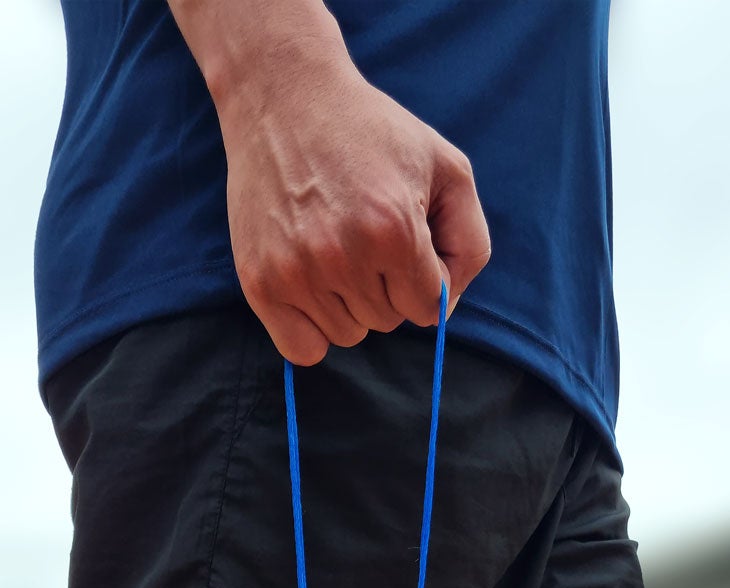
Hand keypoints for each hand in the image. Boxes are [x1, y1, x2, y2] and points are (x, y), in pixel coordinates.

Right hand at [175, 5, 490, 363]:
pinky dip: (313, 331)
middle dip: (387, 285)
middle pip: (388, 322)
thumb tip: (444, 307)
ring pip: (348, 335)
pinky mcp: (260, 283)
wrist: (284, 95)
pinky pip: (303, 350)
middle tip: (364, 230)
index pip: (428, 309)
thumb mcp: (446, 168)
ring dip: (350, 304)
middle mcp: (343, 258)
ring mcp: (296, 273)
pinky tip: (312, 284)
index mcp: (394, 231)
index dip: (423, 277)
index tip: (407, 239)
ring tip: (335, 245)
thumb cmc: (373, 133)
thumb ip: (470, 243)